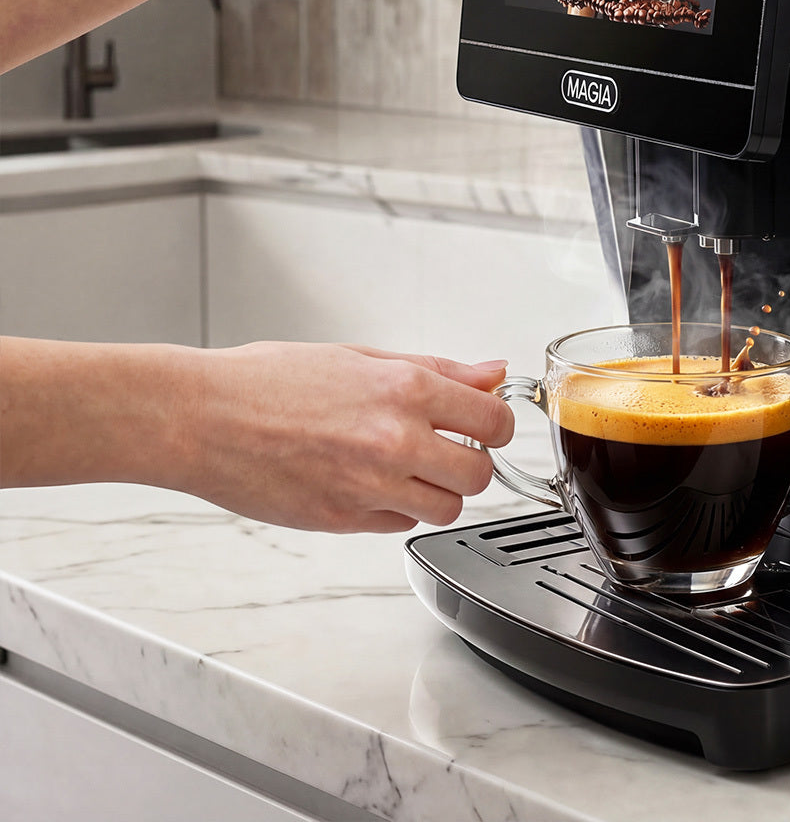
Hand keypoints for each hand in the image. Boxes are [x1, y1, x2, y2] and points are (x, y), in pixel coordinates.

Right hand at [177, 342, 513, 532]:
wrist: (201, 419)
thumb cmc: (267, 381)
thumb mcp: (360, 357)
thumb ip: (436, 369)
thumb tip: (491, 373)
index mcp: (405, 390)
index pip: (494, 421)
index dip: (495, 424)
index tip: (484, 424)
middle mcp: (395, 441)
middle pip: (480, 474)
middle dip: (470, 462)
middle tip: (446, 448)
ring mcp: (370, 487)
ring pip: (446, 509)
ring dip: (437, 491)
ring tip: (403, 467)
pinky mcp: (344, 521)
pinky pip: (400, 525)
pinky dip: (396, 508)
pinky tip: (368, 482)